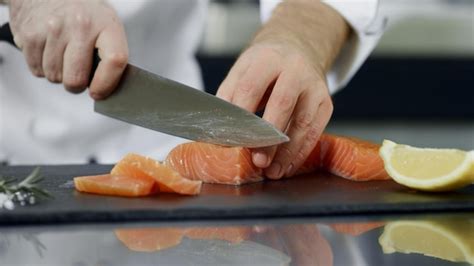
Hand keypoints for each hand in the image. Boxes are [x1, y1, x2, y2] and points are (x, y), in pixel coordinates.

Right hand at [8, 0, 127, 99]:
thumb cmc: (83, 13)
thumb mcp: (106, 26)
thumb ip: (110, 56)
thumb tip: (106, 89)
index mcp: (106, 24)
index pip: (114, 61)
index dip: (106, 84)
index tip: (98, 92)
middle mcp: (80, 25)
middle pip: (76, 79)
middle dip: (77, 84)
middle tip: (78, 74)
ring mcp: (53, 29)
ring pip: (54, 77)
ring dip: (59, 74)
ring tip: (63, 55)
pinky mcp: (29, 34)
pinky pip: (37, 70)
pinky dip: (43, 67)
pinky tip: (49, 50)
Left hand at [216, 1, 348, 178]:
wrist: (298, 48)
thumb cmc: (264, 66)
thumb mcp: (242, 70)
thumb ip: (229, 97)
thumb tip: (220, 133)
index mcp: (266, 58)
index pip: (251, 87)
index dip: (242, 116)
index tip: (233, 140)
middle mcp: (294, 69)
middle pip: (281, 103)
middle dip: (268, 136)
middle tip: (257, 161)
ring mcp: (314, 86)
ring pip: (303, 121)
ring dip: (287, 151)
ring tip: (273, 172)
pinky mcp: (326, 102)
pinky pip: (316, 131)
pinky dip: (301, 152)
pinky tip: (288, 166)